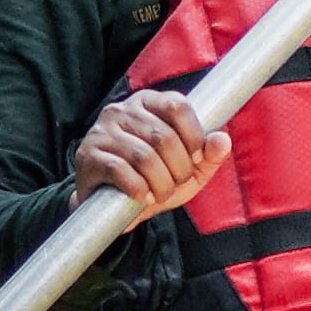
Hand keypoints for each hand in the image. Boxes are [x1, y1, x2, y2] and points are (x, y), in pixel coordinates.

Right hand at [73, 86, 224, 222]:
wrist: (109, 207)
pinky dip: (138, 189)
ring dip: (161, 183)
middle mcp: (122, 110)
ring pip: (144, 156)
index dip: (194, 136)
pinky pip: (121, 171)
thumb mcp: (188, 171)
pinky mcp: (88, 155)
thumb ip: (209, 156)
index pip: (177, 106)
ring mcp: (102, 131)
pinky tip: (142, 197)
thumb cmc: (152, 181)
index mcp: (148, 103)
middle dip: (179, 168)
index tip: (196, 159)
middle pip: (163, 136)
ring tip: (161, 194)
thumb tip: (222, 140)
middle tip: (177, 184)